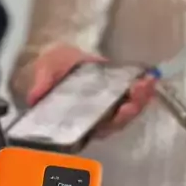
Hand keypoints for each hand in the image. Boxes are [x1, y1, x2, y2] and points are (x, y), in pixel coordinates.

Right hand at [27, 44, 154, 136]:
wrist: (63, 58)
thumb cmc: (53, 68)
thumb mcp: (45, 71)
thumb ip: (42, 85)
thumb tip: (34, 98)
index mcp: (80, 118)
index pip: (96, 128)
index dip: (110, 123)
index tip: (122, 111)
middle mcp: (97, 117)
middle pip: (118, 121)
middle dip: (132, 109)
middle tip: (138, 92)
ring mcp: (110, 106)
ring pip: (130, 111)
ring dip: (142, 98)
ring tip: (148, 82)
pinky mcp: (120, 92)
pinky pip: (135, 96)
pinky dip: (144, 88)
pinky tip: (150, 76)